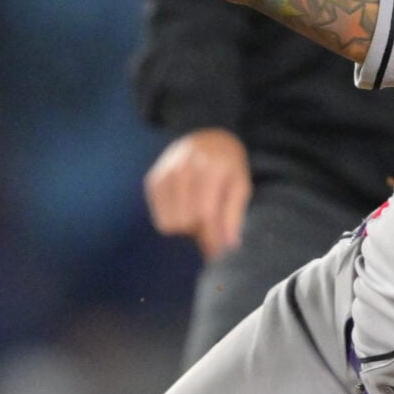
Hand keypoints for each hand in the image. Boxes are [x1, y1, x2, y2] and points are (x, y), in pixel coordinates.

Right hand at [144, 128, 252, 258]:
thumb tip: (230, 245)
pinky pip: (158, 216)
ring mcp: (164, 172)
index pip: (206, 212)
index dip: (211, 237)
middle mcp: (183, 167)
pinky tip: (184, 212)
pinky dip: (172, 221)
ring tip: (198, 220)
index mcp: (210, 168)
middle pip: (185, 220)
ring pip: (168, 221)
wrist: (207, 140)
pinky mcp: (152, 180)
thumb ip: (234, 214)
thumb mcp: (240, 186)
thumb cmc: (228, 167)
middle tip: (210, 230)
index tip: (217, 253)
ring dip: (184, 229)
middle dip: (199, 233)